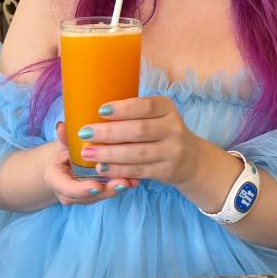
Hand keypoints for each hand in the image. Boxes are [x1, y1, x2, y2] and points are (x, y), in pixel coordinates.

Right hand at [43, 122, 136, 205]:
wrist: (61, 168)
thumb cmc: (61, 155)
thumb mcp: (60, 146)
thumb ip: (63, 138)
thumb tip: (62, 126)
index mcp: (58, 182)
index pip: (70, 190)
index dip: (83, 190)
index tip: (97, 186)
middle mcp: (72, 194)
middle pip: (91, 196)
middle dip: (108, 190)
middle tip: (122, 183)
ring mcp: (86, 196)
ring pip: (103, 195)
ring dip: (118, 188)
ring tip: (132, 180)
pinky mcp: (99, 194)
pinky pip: (110, 191)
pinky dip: (123, 185)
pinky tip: (136, 180)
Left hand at [78, 96, 203, 183]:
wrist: (191, 159)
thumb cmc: (162, 131)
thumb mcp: (156, 115)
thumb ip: (134, 113)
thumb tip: (95, 111)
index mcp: (167, 108)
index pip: (146, 106)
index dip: (123, 109)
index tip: (100, 110)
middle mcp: (173, 128)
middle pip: (139, 130)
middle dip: (109, 132)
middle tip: (85, 133)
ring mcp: (171, 151)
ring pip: (137, 153)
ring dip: (109, 154)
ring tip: (88, 153)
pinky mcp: (166, 171)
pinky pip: (139, 170)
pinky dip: (118, 170)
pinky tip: (102, 168)